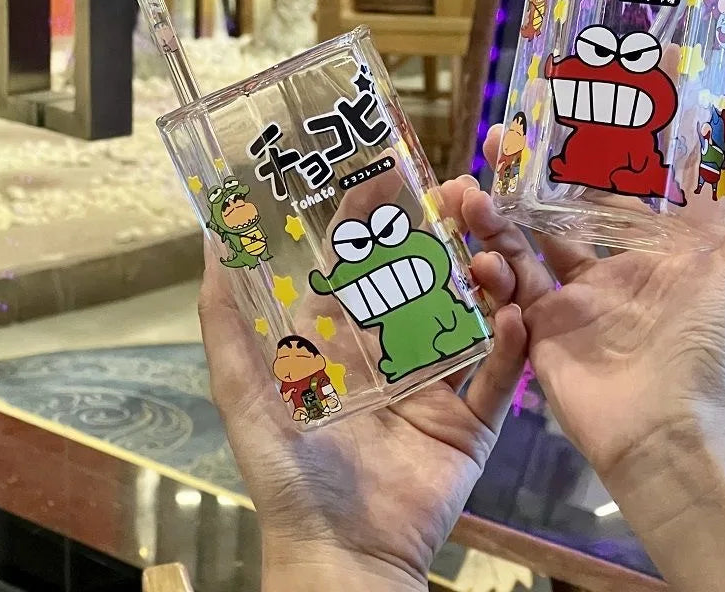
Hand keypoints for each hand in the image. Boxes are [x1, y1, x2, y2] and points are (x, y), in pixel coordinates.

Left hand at [199, 191, 525, 589]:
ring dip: (484, 277)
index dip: (377, 216)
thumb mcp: (246, 391)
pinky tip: (513, 314)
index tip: (395, 171)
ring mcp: (437, 380)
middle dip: (445, 232)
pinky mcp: (471, 417)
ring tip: (493, 253)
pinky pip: (497, 373)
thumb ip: (227, 321)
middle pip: (424, 275)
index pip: (364, 260)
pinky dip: (510, 343)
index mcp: (344, 337)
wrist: (343, 555)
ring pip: (469, 312)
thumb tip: (211, 239)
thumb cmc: (292, 472)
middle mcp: (393, 348)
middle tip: (465, 195)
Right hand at [451, 95, 724, 484]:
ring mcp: (577, 298)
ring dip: (498, 209)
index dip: (603, 142)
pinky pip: (509, 286)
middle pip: (567, 204)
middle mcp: (617, 266)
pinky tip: (476, 240)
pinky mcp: (543, 328)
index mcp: (663, 247)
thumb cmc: (715, 345)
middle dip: (534, 169)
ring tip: (472, 179)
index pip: (629, 181)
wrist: (673, 437)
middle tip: (502, 131)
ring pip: (527, 239)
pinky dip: (490, 263)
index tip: (578, 95)